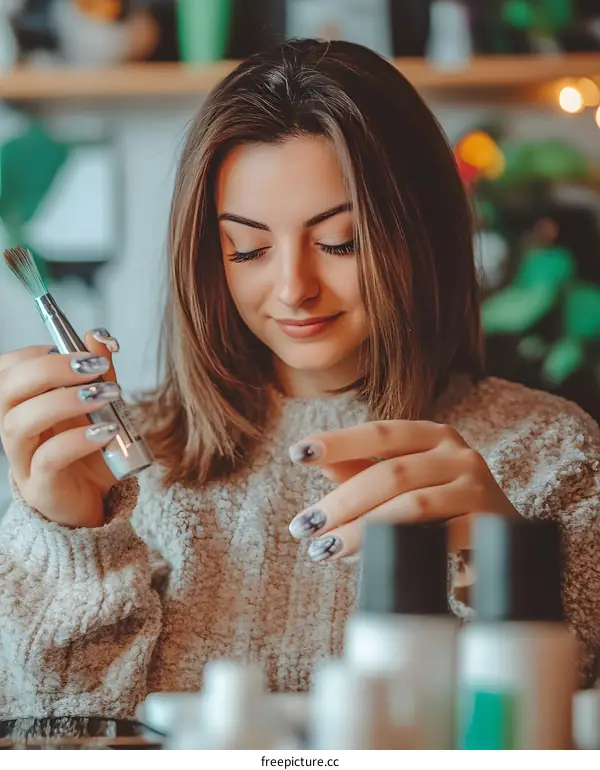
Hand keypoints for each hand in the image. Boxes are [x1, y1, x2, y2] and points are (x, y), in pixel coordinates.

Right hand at [0, 329, 121, 527]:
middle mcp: (16, 430)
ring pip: (19, 423)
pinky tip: (106, 429)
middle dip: (49, 369)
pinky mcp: (41, 488)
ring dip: (63, 401)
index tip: (75, 350)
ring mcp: (23, 461)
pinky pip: (48, 459)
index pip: (7, 370)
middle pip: (7, 390)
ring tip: (105, 395)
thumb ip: (98, 374)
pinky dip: (77, 440)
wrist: (98, 503)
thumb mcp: (100, 407)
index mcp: (25, 406)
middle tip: (92, 366)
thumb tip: (99, 336)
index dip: (35, 353)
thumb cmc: (92, 452)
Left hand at [287, 420, 517, 561]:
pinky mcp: (490, 525)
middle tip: (304, 526)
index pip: (381, 432)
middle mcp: (460, 454)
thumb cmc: (445, 508)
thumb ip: (364, 469)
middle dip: (341, 501)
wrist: (509, 546)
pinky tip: (368, 565)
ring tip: (325, 550)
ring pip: (412, 505)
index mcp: (435, 436)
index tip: (298, 453)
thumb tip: (318, 460)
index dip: (339, 441)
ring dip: (362, 530)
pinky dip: (400, 550)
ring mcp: (478, 488)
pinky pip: (439, 538)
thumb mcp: (405, 483)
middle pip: (391, 472)